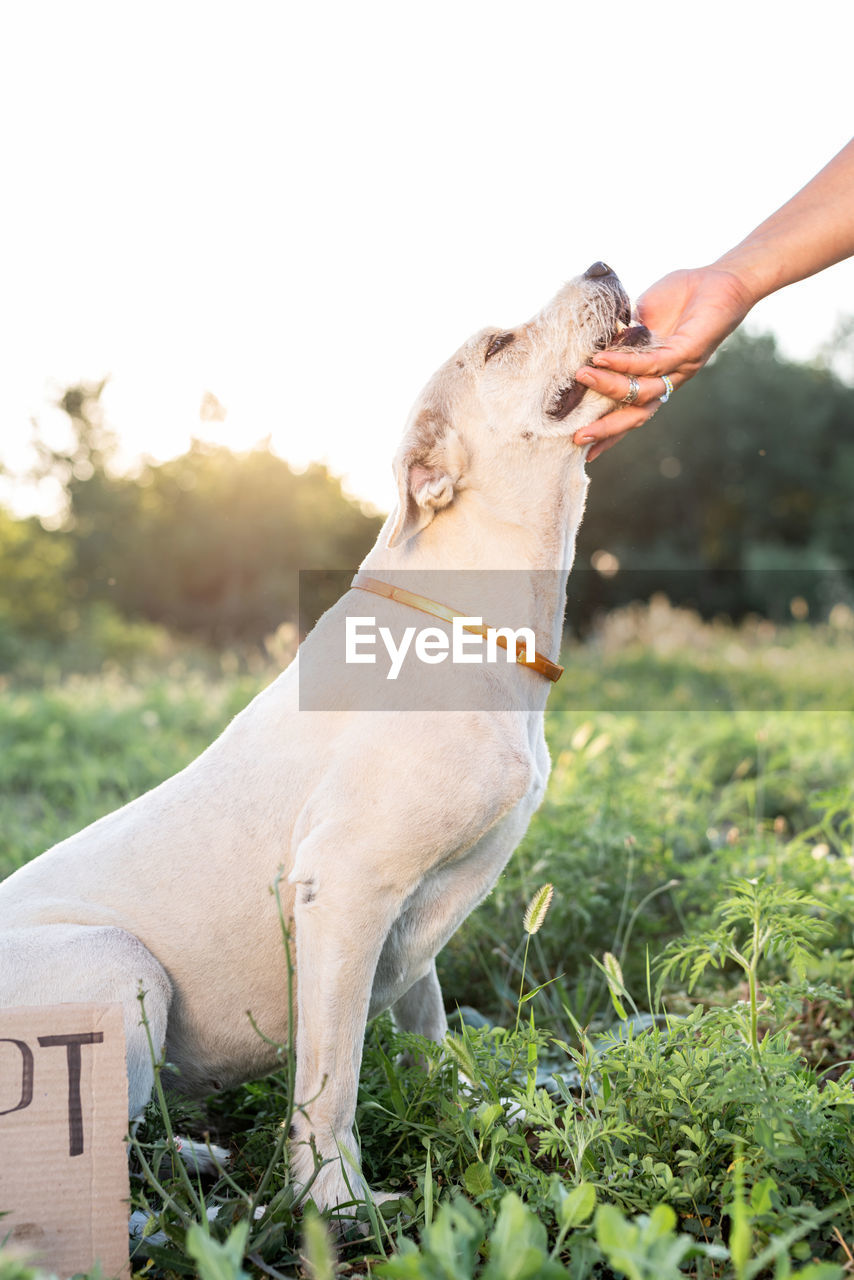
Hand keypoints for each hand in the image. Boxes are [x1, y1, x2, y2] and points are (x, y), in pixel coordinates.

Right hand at [573, 266, 755, 458]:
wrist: (722, 278)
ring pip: (641, 392)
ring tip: (583, 376)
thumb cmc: (682, 296)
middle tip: (578, 437)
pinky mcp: (687, 352)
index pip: (629, 410)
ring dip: (609, 387)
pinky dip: (626, 364)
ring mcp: (679, 369)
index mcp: (655, 376)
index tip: (580, 445)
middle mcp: (667, 380)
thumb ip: (621, 336)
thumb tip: (590, 345)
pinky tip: (604, 360)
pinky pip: (653, 365)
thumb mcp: (641, 318)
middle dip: (607, 429)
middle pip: (636, 415)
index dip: (607, 430)